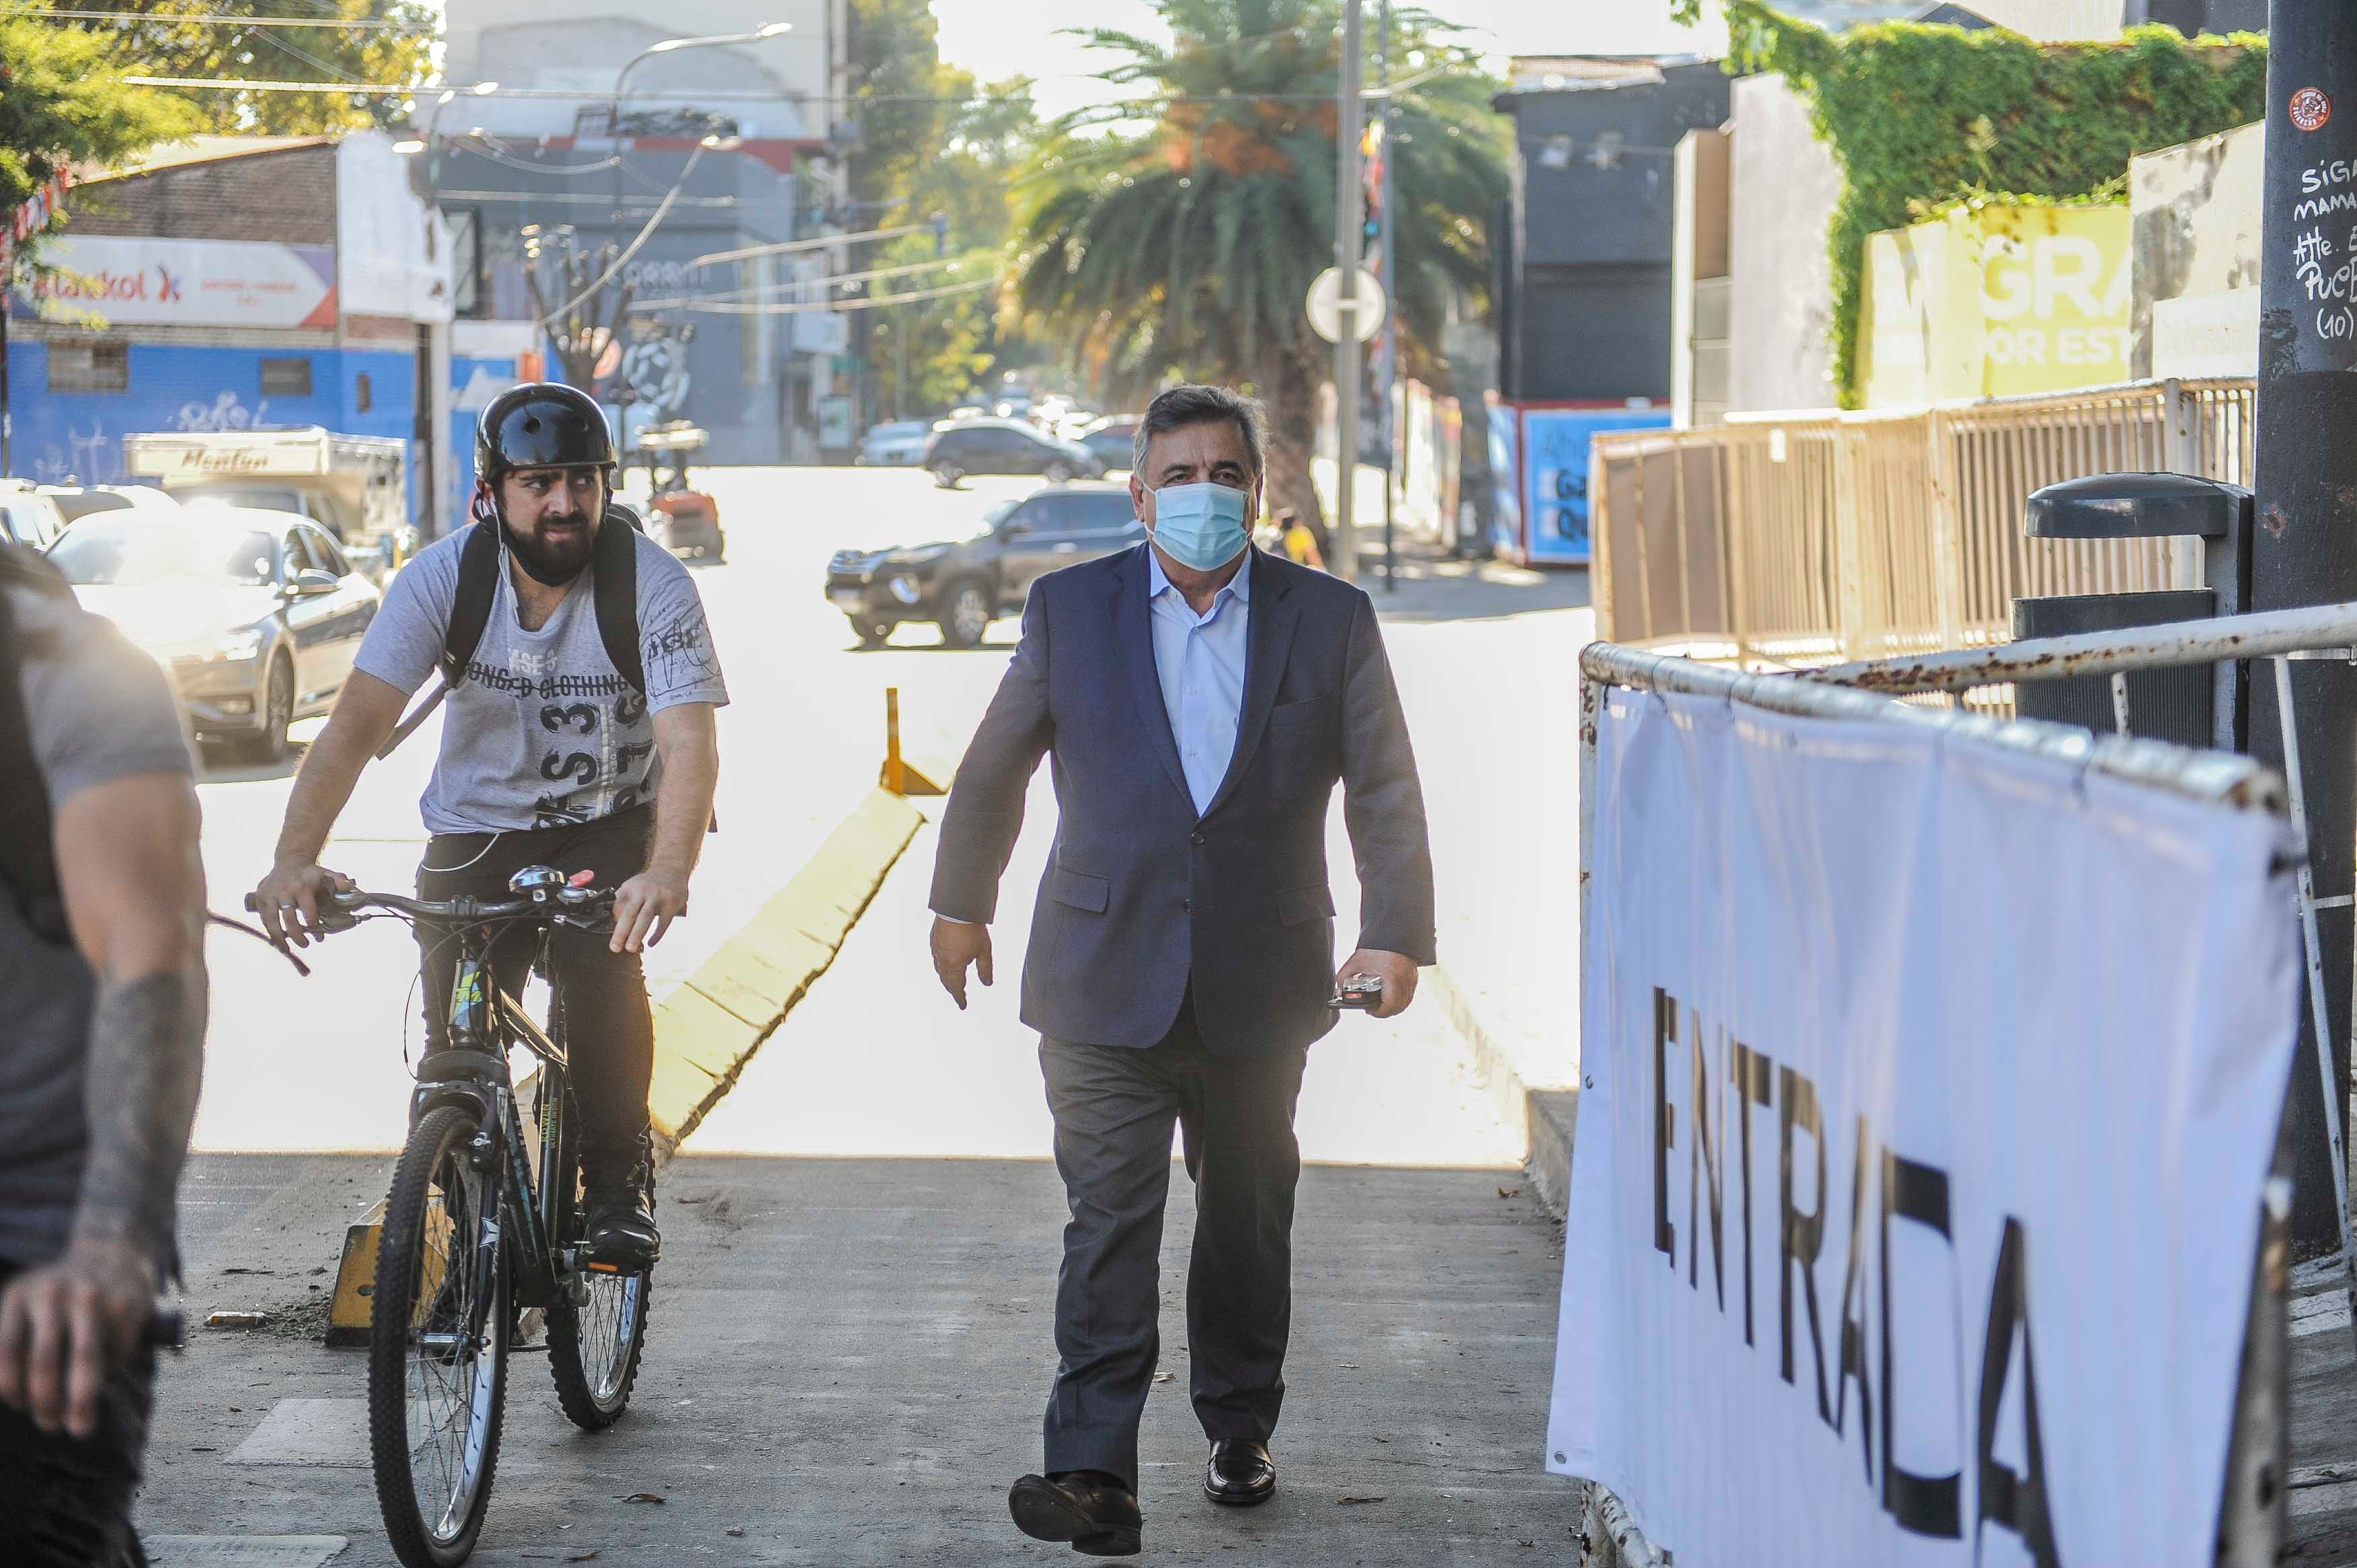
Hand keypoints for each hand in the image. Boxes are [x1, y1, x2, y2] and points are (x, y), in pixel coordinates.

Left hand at [0, 1239, 155, 1438]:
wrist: (112, 1253)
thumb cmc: (58, 1298)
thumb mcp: (24, 1307)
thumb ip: (14, 1345)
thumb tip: (18, 1400)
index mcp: (20, 1295)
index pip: (8, 1351)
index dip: (12, 1388)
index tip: (21, 1408)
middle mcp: (55, 1292)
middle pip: (46, 1359)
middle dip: (46, 1401)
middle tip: (50, 1427)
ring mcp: (93, 1295)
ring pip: (86, 1359)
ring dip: (81, 1401)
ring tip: (80, 1429)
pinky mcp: (126, 1303)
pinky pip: (117, 1352)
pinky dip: (111, 1370)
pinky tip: (107, 1369)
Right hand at [253, 860, 351, 947]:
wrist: (289, 861)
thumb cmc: (309, 873)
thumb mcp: (325, 873)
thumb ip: (338, 880)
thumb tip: (348, 886)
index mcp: (301, 886)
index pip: (307, 908)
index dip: (312, 922)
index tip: (318, 933)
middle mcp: (284, 891)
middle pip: (288, 917)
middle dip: (296, 934)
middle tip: (305, 944)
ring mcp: (269, 894)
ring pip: (271, 920)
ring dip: (279, 937)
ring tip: (286, 949)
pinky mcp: (260, 898)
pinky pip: (264, 918)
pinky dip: (269, 930)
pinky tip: (277, 941)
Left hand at [612, 866, 689, 953]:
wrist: (671, 868)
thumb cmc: (649, 883)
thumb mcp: (633, 887)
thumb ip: (624, 903)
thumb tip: (614, 926)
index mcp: (630, 887)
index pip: (618, 907)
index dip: (614, 923)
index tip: (613, 936)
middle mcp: (642, 890)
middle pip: (629, 913)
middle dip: (621, 932)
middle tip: (615, 947)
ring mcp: (658, 896)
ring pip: (645, 917)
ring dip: (637, 934)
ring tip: (631, 948)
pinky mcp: (671, 902)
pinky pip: (663, 922)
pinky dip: (657, 934)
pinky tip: (651, 942)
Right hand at [931, 916, 992, 1009]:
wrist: (957, 909)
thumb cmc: (972, 929)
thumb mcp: (984, 951)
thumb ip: (985, 969)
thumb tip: (987, 984)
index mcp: (955, 966)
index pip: (957, 987)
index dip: (960, 997)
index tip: (963, 1005)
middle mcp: (943, 960)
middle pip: (946, 980)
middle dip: (952, 989)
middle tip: (958, 995)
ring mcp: (936, 950)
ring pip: (939, 970)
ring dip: (945, 979)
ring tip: (951, 982)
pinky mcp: (934, 940)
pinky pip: (936, 958)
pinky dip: (940, 965)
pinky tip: (944, 963)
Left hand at [1336, 949, 1418, 1019]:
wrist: (1392, 931)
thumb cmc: (1376, 946)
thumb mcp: (1356, 961)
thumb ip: (1343, 977)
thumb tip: (1339, 991)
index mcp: (1392, 977)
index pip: (1389, 1006)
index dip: (1377, 1012)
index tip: (1369, 1010)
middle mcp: (1405, 980)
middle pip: (1399, 1007)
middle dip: (1384, 1011)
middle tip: (1373, 1008)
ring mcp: (1411, 978)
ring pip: (1405, 1002)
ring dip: (1393, 1006)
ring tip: (1380, 1003)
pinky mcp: (1414, 975)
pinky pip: (1409, 993)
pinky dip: (1400, 998)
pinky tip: (1390, 996)